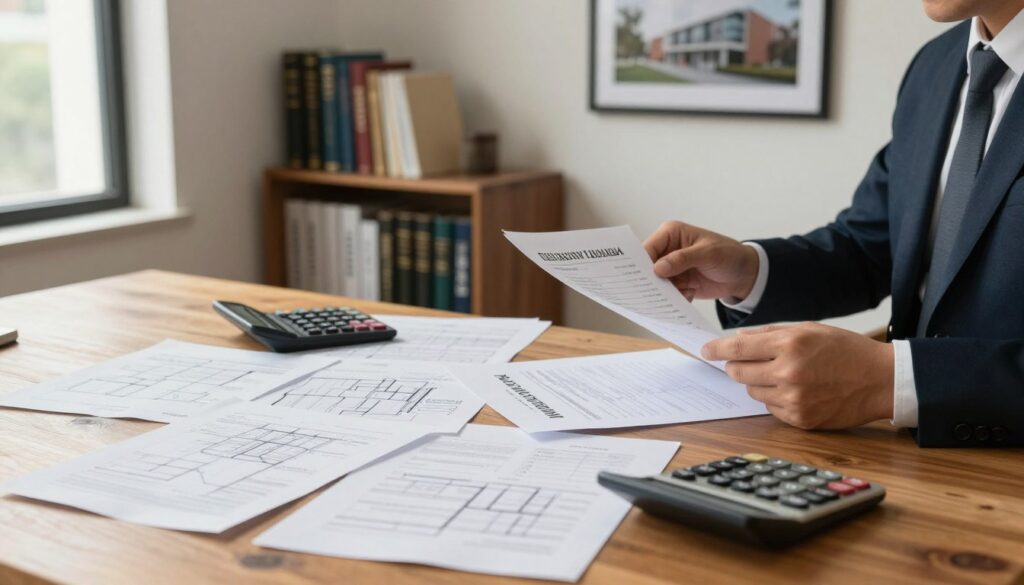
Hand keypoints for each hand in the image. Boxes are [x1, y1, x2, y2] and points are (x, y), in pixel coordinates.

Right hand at [643, 221, 758, 301]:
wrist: (744, 275)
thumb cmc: (729, 255)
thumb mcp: (708, 254)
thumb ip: (682, 259)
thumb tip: (657, 268)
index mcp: (671, 234)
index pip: (648, 248)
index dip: (641, 263)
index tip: (639, 278)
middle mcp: (667, 250)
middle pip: (648, 267)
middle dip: (652, 280)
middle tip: (655, 292)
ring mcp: (671, 268)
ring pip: (657, 283)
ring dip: (667, 292)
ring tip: (683, 291)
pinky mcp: (678, 283)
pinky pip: (668, 294)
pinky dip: (677, 298)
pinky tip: (691, 294)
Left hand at [701, 322, 894, 429]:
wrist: (881, 380)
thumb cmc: (846, 350)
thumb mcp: (809, 330)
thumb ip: (770, 334)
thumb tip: (736, 339)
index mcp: (791, 344)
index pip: (738, 348)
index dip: (717, 349)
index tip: (706, 350)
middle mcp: (789, 372)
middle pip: (739, 372)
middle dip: (737, 366)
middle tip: (747, 361)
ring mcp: (794, 399)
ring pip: (753, 392)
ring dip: (760, 382)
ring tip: (784, 374)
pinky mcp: (800, 419)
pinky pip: (771, 409)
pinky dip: (776, 400)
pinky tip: (798, 391)